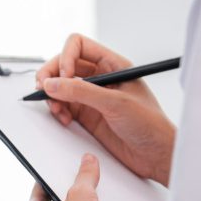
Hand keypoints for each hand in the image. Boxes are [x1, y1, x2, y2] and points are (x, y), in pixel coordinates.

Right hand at [37, 34, 175, 186]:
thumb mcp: (115, 103)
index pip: (78, 46)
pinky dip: (57, 110)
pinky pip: (63, 105)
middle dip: (51, 75)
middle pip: (64, 64)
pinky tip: (63, 119)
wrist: (157, 155)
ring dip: (52, 95)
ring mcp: (91, 97)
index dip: (66, 57)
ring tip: (56, 108)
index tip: (64, 76)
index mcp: (112, 65)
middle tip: (44, 89)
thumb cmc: (150, 125)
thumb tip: (52, 84)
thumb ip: (81, 92)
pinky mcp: (86, 115)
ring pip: (60, 86)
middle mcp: (100, 77)